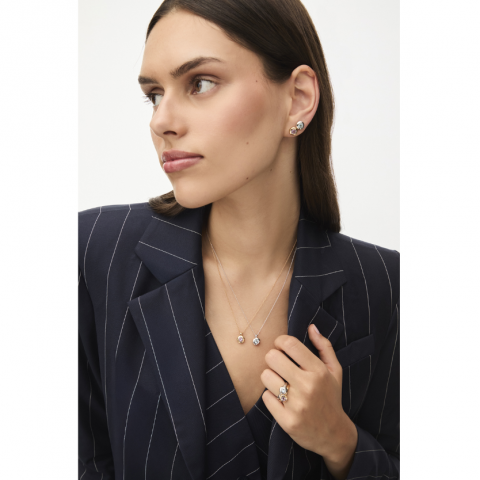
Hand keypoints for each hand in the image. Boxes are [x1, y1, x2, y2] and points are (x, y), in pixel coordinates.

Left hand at [261, 324, 356, 464]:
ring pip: (265, 376)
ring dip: (270, 378)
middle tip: (279, 366)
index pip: (289, 344)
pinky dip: (271, 397)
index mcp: (319, 371)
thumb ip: (324, 346)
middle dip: (273, 359)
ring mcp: (296, 404)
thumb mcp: (335, 371)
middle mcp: (307, 386)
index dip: (280, 342)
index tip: (282, 348)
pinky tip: (282, 400)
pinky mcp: (286, 420)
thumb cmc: (331, 397)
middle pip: (272, 357)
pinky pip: (265, 397)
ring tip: (281, 383)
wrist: (334, 435)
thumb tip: (311, 327)